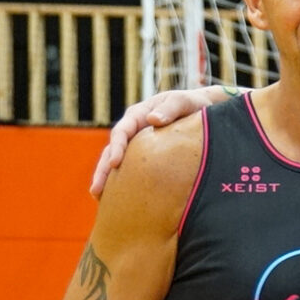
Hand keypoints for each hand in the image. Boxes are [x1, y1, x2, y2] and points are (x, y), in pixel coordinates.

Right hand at [91, 86, 232, 196]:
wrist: (203, 108)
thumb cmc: (192, 103)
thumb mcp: (183, 101)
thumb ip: (170, 109)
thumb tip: (152, 120)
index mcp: (138, 115)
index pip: (121, 132)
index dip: (116, 147)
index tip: (115, 163)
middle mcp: (133, 130)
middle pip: (112, 150)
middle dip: (103, 170)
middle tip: (96, 190)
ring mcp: (137, 144)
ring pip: (117, 161)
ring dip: (107, 178)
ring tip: (99, 197)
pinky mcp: (145, 155)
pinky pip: (131, 168)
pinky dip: (122, 180)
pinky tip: (118, 197)